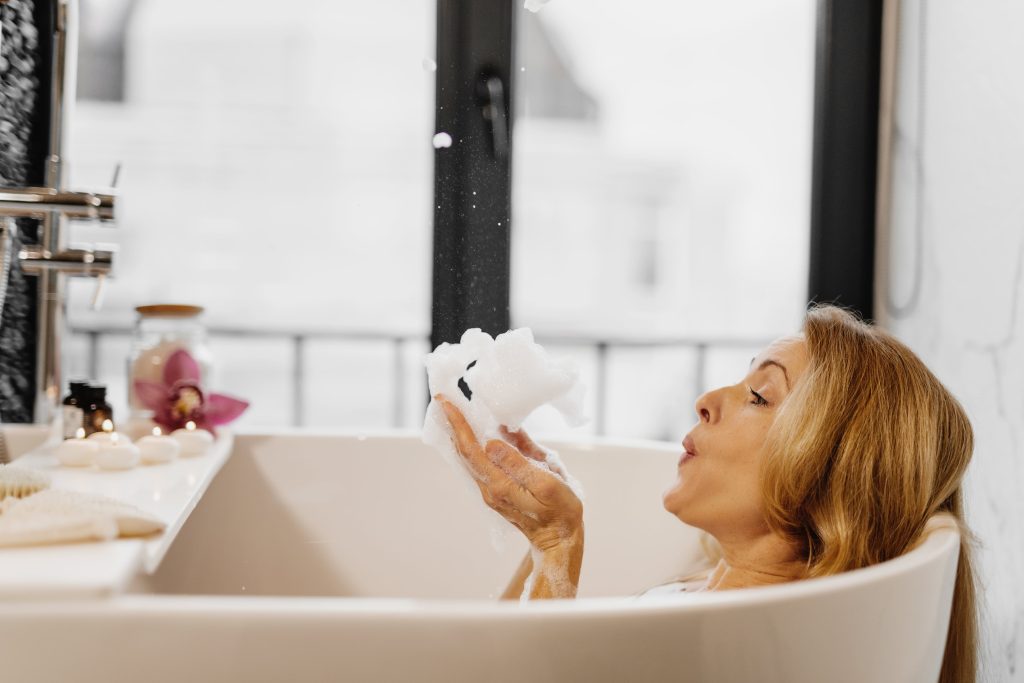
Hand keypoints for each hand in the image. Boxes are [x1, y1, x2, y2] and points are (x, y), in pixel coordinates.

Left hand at [434, 394, 582, 553]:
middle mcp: (489, 488)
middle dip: (453, 425)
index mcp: (499, 485)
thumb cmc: (560, 512)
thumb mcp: (547, 484)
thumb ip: (519, 463)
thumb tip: (491, 443)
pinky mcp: (499, 490)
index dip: (458, 424)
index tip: (447, 402)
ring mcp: (492, 491)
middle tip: (444, 400)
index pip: (471, 450)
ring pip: (470, 458)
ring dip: (461, 434)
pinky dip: (475, 445)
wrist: (559, 541)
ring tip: (455, 412)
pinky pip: (482, 464)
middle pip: (464, 452)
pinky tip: (477, 433)